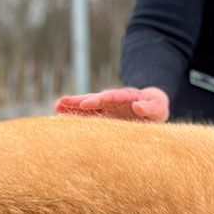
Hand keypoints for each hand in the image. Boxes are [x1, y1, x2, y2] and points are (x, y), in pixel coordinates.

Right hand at [54, 86, 169, 121]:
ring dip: (73, 106)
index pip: (110, 97)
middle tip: (61, 102)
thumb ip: (149, 107)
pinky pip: (89, 115)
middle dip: (78, 101)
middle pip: (94, 99)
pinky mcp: (104, 114)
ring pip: (88, 106)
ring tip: (56, 107)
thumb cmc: (156, 108)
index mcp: (126, 97)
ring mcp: (107, 107)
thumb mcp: (157, 108)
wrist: (153, 107)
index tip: (86, 103)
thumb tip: (138, 106)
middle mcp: (113, 100)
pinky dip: (77, 115)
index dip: (98, 100)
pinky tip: (62, 117)